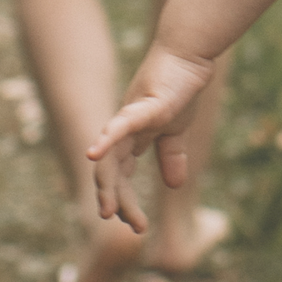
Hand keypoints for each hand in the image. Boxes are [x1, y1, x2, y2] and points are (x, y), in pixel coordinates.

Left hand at [86, 43, 218, 233]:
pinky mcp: (142, 106)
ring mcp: (130, 119)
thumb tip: (174, 185)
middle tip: (120, 224)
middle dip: (115, 200)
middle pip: (112, 172)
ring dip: (107, 184)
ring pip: (111, 157)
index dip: (126, 202)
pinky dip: (106, 139)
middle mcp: (124, 132)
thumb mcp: (176, 130)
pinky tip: (93, 153)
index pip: (123, 177)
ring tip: (107, 210)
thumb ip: (171, 156)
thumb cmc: (180, 87)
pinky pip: (120, 125)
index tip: (138, 227)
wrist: (188, 55)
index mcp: (133, 140)